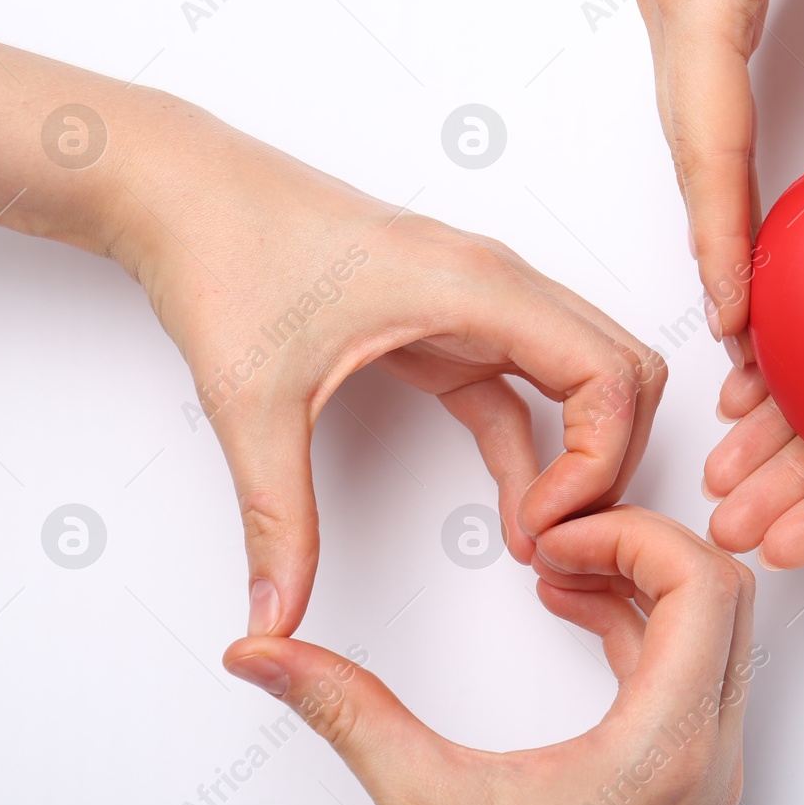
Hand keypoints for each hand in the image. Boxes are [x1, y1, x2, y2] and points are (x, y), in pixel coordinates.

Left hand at [110, 118, 667, 632]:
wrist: (181, 190)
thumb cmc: (225, 252)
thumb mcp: (253, 401)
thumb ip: (276, 517)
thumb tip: (276, 614)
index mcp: (477, 287)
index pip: (609, 373)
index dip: (602, 460)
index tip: (544, 525)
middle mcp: (496, 285)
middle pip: (623, 370)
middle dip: (614, 460)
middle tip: (563, 537)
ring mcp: (478, 301)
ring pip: (585, 375)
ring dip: (586, 451)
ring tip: (545, 533)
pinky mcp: (449, 321)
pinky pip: (523, 389)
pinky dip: (537, 447)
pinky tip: (516, 509)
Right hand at [223, 507, 759, 804]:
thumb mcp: (423, 804)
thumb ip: (345, 712)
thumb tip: (269, 656)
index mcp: (662, 751)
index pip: (705, 587)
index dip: (635, 533)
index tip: (563, 535)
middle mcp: (706, 760)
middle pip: (724, 597)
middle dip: (642, 546)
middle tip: (564, 540)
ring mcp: (706, 776)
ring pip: (717, 636)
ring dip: (643, 586)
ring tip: (560, 571)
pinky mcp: (689, 786)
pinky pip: (693, 675)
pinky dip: (644, 630)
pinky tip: (576, 617)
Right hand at [636, 0, 803, 347]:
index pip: (709, 147)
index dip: (722, 239)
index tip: (737, 313)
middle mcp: (667, 5)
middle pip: (686, 154)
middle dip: (713, 246)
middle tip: (744, 333)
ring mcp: (670, 2)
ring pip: (687, 136)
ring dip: (714, 213)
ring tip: (746, 291)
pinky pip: (698, 105)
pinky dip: (721, 167)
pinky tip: (745, 208)